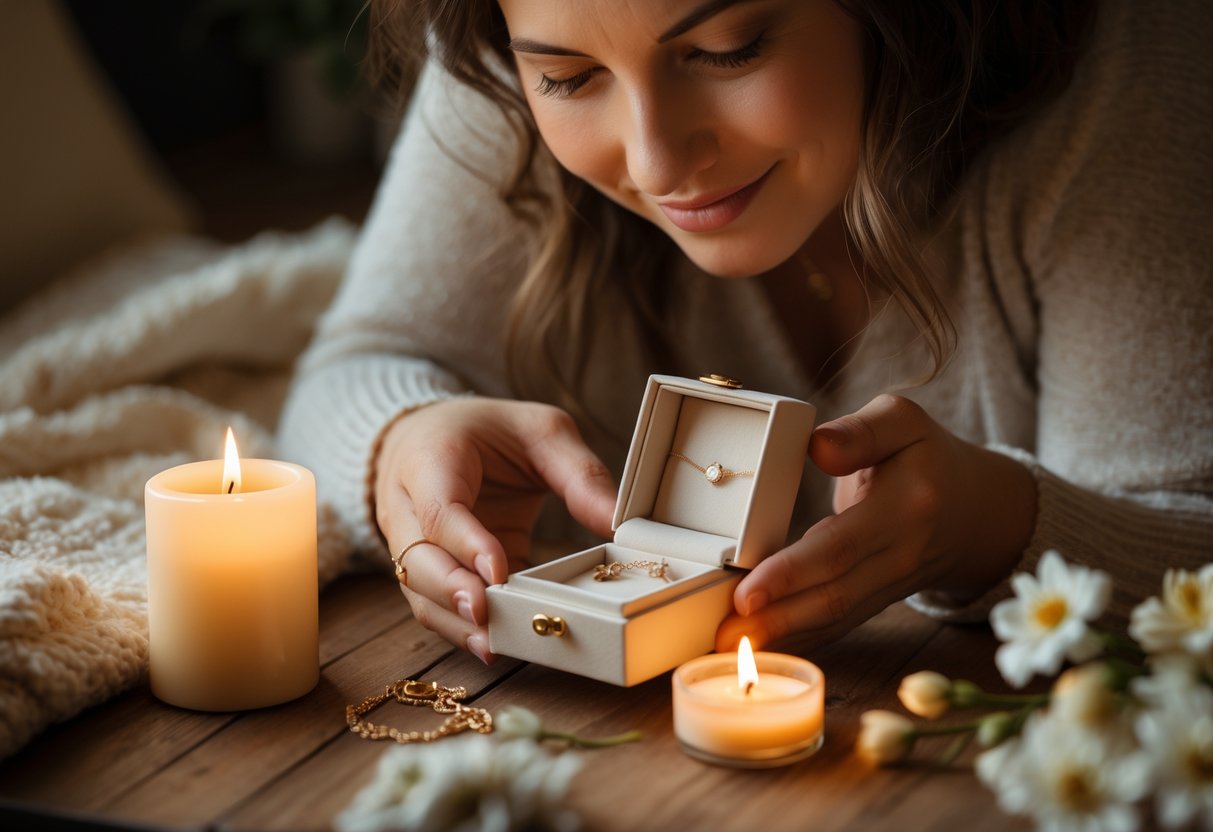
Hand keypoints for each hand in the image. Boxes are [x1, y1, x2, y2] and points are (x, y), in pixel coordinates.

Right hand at [375, 398, 615, 661]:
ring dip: (455, 622)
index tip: (497, 571)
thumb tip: (620, 525)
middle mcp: (407, 506)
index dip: (465, 543)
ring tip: (495, 645)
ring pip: (419, 592)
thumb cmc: (490, 433)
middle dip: (450, 591)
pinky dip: (460, 628)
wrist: (435, 437)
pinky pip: (435, 606)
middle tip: (488, 615)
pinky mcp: (432, 574)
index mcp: (430, 458)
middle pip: (417, 558)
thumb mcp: (542, 432)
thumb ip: (578, 473)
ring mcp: (411, 544)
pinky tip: (493, 645)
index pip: (439, 508)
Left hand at [716, 393, 1035, 650]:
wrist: (979, 511)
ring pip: (833, 619)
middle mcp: (900, 556)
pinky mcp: (877, 601)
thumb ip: (861, 431)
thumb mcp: (903, 422)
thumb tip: (818, 447)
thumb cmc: (927, 457)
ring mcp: (891, 586)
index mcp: (905, 508)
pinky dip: (797, 639)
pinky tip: (759, 649)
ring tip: (726, 649)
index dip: (792, 572)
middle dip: (776, 618)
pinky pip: (836, 625)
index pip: (840, 547)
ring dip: (780, 637)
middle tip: (724, 636)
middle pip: (833, 595)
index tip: (746, 591)